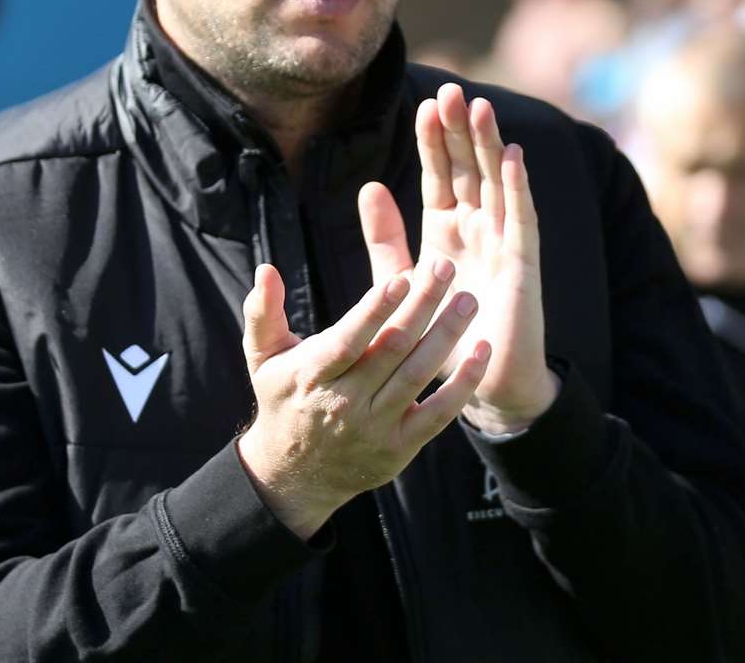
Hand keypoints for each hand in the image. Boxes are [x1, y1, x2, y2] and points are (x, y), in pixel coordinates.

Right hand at [236, 258, 490, 539]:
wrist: (295, 476)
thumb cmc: (283, 400)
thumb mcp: (262, 357)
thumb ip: (263, 312)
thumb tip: (266, 269)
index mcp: (311, 376)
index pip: (348, 341)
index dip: (375, 310)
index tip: (402, 277)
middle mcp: (344, 403)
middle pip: (391, 349)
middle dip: (421, 305)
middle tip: (445, 267)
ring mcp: (375, 428)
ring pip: (417, 376)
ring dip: (447, 336)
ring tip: (468, 299)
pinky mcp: (401, 447)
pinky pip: (440, 414)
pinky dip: (463, 383)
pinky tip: (482, 350)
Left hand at [360, 83, 558, 433]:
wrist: (480, 386)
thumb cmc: (441, 336)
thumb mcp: (403, 281)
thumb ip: (386, 237)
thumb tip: (368, 186)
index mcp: (447, 230)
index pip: (440, 175)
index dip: (434, 141)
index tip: (423, 104)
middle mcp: (477, 229)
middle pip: (468, 169)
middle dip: (459, 131)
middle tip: (449, 89)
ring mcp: (503, 243)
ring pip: (495, 183)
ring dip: (488, 145)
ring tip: (478, 107)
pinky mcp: (523, 265)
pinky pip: (521, 218)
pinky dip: (518, 187)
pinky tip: (512, 155)